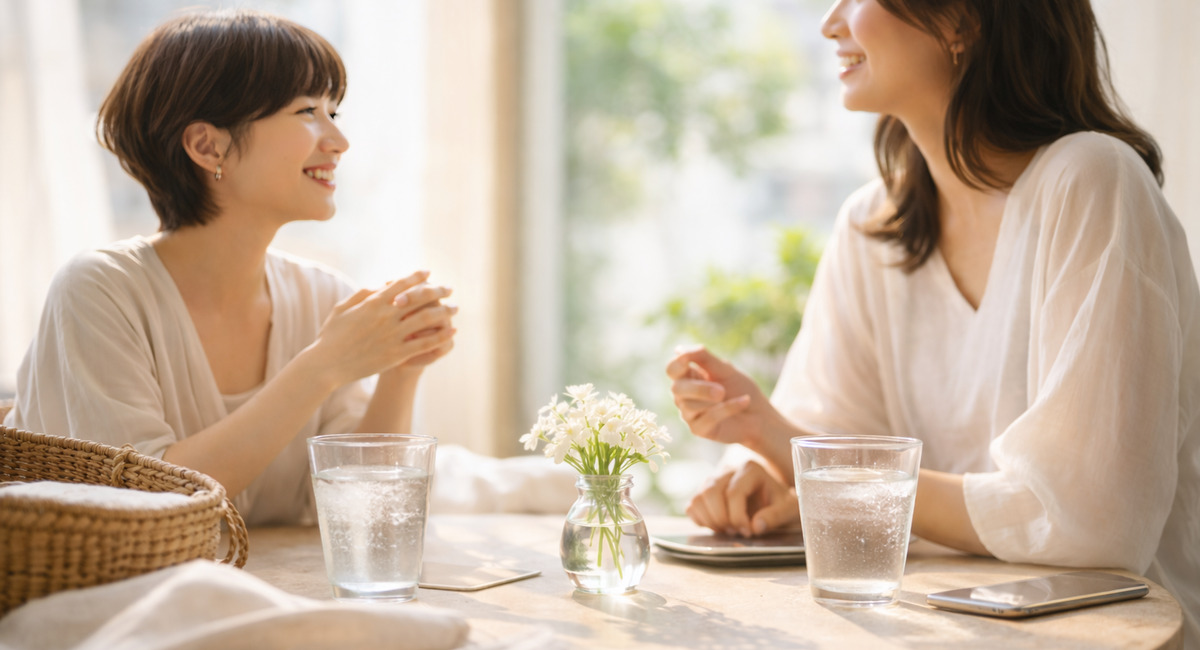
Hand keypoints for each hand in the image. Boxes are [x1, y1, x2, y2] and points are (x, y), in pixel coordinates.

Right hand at [304, 271, 456, 385]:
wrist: (327, 364)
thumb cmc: (332, 336)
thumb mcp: (342, 308)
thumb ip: (362, 294)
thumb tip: (381, 285)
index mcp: (373, 302)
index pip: (401, 283)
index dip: (418, 276)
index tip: (429, 272)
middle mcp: (386, 315)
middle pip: (420, 297)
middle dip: (438, 290)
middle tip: (450, 289)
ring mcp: (392, 335)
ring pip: (427, 319)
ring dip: (445, 311)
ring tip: (456, 309)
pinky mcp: (396, 354)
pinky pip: (425, 343)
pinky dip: (441, 336)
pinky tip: (452, 331)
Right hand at [666, 345, 773, 447]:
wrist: (759, 414)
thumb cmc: (740, 388)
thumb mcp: (725, 369)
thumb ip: (703, 358)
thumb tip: (677, 349)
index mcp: (688, 377)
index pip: (672, 369)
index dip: (677, 364)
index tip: (688, 360)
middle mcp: (684, 395)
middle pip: (676, 389)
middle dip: (698, 388)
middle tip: (721, 391)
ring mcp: (689, 413)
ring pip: (688, 405)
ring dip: (711, 399)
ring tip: (729, 395)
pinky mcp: (698, 429)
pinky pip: (707, 418)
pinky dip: (728, 408)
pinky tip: (744, 401)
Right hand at [686, 460, 799, 536]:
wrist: (776, 500)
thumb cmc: (783, 502)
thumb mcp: (790, 508)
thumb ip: (775, 516)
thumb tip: (756, 526)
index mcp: (751, 469)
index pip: (733, 493)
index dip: (738, 517)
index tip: (749, 532)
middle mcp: (730, 470)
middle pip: (710, 492)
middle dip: (721, 518)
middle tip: (736, 531)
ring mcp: (715, 479)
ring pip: (698, 498)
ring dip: (710, 520)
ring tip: (728, 530)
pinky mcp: (706, 491)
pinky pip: (692, 505)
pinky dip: (700, 519)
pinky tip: (718, 526)